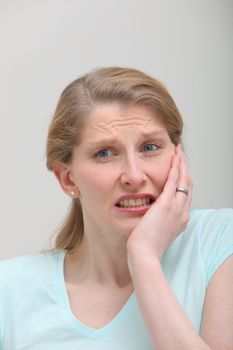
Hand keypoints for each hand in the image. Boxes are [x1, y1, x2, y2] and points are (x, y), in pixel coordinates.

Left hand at [127, 146, 191, 260]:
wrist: (144, 255)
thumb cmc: (146, 247)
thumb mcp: (156, 233)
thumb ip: (157, 221)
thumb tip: (150, 215)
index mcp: (180, 220)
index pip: (185, 196)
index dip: (183, 182)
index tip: (179, 172)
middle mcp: (183, 212)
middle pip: (187, 185)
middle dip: (185, 169)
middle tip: (180, 157)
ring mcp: (176, 208)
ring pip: (183, 180)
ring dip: (181, 164)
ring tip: (178, 152)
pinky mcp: (166, 203)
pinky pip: (174, 180)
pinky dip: (175, 167)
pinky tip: (174, 157)